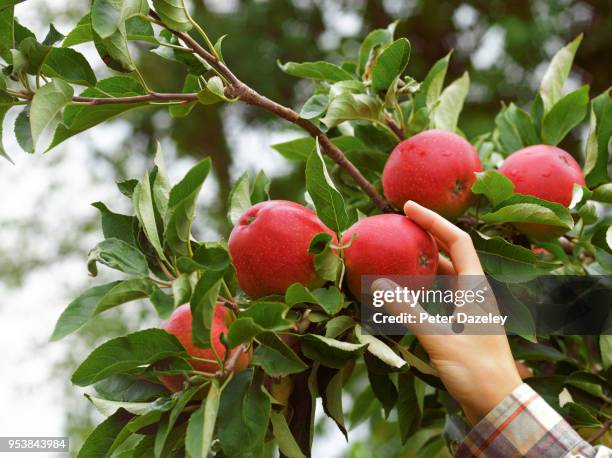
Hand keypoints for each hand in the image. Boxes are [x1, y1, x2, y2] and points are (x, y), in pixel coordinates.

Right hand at [372, 201, 521, 423]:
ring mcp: (470, 309)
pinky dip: (424, 288)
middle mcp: (475, 293)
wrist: (499, 405)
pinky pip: (441, 296)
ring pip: (446, 276)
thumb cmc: (476, 371)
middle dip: (426, 238)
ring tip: (398, 256)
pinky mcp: (463, 325)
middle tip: (399, 229)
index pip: (457, 240)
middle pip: (451, 254)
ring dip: (424, 263)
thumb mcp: (439, 339)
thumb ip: (409, 312)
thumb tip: (379, 286)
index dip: (434, 220)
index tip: (408, 207)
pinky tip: (406, 292)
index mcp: (476, 288)